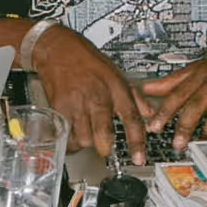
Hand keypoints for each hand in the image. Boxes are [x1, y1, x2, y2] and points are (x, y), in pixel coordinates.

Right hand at [32, 25, 149, 163]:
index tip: (139, 158)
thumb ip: (134, 96)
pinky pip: (65, 133)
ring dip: (86, 143)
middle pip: (104, 133)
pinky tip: (72, 136)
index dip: (137, 142)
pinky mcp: (59, 106)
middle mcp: (97, 96)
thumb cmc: (86, 59)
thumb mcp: (115, 73)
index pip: (131, 118)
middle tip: (105, 148)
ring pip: (83, 137)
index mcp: (115, 87)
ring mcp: (76, 102)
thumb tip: (149, 114)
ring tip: (86, 137)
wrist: (57, 48)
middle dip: (105, 147)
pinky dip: (69, 140)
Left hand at [140, 45, 206, 151]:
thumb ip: (174, 81)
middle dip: (183, 126)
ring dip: (205, 134)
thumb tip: (146, 88)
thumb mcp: (200, 68)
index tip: (153, 126)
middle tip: (175, 143)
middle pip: (195, 106)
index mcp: (200, 74)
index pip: (177, 94)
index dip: (164, 111)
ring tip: (196, 146)